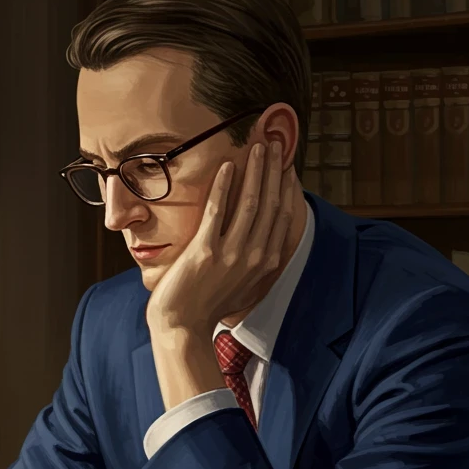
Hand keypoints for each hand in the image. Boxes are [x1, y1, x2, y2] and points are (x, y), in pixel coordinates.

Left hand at [145, 140, 295, 336]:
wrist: (183, 324)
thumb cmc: (209, 302)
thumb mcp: (244, 282)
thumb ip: (257, 259)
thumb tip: (264, 236)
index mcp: (267, 262)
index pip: (283, 214)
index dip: (286, 185)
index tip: (286, 164)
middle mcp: (255, 257)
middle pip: (270, 203)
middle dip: (274, 170)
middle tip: (274, 144)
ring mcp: (231, 254)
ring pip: (249, 202)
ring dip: (255, 171)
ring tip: (256, 147)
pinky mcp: (206, 251)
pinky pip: (217, 211)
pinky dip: (223, 187)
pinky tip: (227, 166)